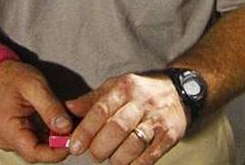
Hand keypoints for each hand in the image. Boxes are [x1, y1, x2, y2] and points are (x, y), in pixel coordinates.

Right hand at [0, 60, 72, 162]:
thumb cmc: (13, 77)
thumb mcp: (35, 86)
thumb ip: (50, 107)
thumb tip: (66, 128)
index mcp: (6, 128)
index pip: (33, 152)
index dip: (56, 152)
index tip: (74, 140)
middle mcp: (4, 139)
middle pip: (36, 152)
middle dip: (58, 145)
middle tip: (77, 130)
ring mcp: (8, 140)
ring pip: (37, 148)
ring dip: (54, 140)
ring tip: (70, 125)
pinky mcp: (14, 137)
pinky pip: (34, 142)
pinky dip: (48, 136)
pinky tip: (59, 125)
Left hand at [64, 72, 187, 164]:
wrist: (177, 92)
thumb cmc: (138, 93)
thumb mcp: (114, 88)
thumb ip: (91, 101)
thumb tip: (67, 110)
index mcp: (124, 88)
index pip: (101, 110)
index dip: (85, 131)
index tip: (74, 146)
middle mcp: (141, 102)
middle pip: (116, 128)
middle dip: (100, 147)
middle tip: (95, 154)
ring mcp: (157, 119)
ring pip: (133, 144)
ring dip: (117, 158)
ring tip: (112, 158)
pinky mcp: (170, 135)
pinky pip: (149, 156)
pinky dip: (135, 164)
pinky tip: (128, 162)